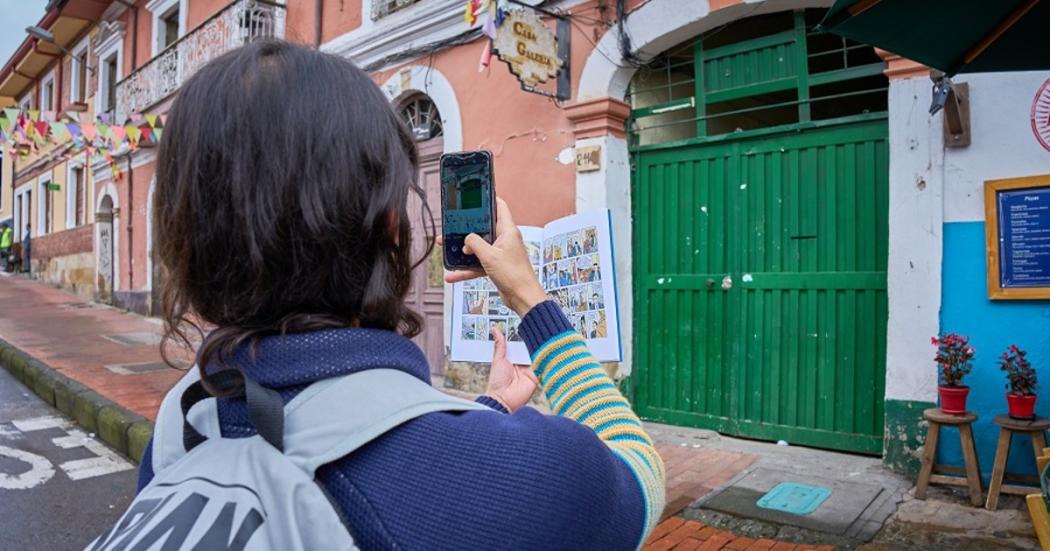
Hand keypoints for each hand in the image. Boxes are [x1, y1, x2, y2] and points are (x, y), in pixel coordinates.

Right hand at [444, 197, 547, 316]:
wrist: (523, 298)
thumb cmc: (514, 275)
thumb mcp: (490, 256)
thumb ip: (475, 244)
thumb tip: (466, 241)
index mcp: (507, 231)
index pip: (499, 207)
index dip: (488, 198)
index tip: (476, 194)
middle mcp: (505, 240)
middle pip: (483, 228)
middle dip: (466, 228)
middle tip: (451, 225)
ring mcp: (500, 253)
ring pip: (478, 247)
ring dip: (463, 250)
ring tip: (445, 248)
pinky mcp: (496, 267)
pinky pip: (478, 265)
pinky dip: (466, 269)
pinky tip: (452, 275)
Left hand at [485, 327, 537, 411]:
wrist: (502, 399)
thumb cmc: (497, 382)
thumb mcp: (498, 359)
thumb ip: (500, 344)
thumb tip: (495, 329)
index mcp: (513, 358)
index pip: (520, 344)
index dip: (523, 336)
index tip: (527, 325)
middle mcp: (522, 363)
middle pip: (530, 349)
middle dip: (533, 341)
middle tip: (537, 328)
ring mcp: (530, 369)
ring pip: (537, 355)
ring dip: (540, 348)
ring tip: (544, 336)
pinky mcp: (537, 376)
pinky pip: (542, 366)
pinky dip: (545, 359)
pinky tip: (548, 350)